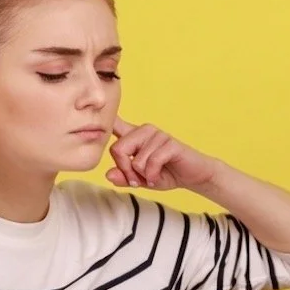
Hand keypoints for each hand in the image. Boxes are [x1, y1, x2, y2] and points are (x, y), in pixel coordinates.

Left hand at [105, 117, 219, 190]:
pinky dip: (153, 175)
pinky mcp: (170, 143)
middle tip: (137, 179)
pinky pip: (151, 162)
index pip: (115, 124)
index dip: (104, 120)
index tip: (96, 110)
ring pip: (136, 159)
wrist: (193, 176)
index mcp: (134, 136)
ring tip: (151, 177)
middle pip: (118, 149)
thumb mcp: (140, 179)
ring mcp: (158, 135)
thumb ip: (124, 177)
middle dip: (125, 170)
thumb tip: (108, 174)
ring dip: (142, 175)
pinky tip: (157, 177)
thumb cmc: (165, 173)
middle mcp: (144, 131)